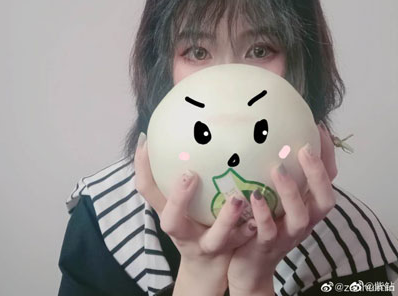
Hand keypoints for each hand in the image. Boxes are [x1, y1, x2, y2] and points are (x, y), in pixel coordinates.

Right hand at [134, 133, 256, 295]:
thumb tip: (179, 136)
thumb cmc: (194, 224)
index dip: (142, 168)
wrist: (208, 266)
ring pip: (216, 237)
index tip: (147, 141)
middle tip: (190, 174)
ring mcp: (207, 244)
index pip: (147, 191)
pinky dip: (252, 226)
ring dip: (226, 218)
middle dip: (178, 199)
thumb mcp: (179, 204)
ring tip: (238, 198)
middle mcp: (183, 231)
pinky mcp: (230, 250)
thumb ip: (177, 177)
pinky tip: (260, 210)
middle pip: (171, 221)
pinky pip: (244, 239)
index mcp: (168, 213)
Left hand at [227, 123, 336, 295]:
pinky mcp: (267, 245)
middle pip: (324, 200)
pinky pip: (268, 230)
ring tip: (278, 168)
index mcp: (308, 206)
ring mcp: (287, 234)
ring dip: (291, 191)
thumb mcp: (275, 197)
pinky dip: (264, 213)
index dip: (328, 156)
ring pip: (300, 216)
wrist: (249, 264)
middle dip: (318, 174)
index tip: (319, 129)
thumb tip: (268, 136)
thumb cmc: (263, 222)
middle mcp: (304, 220)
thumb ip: (278, 173)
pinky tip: (254, 196)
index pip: (328, 179)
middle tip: (305, 149)